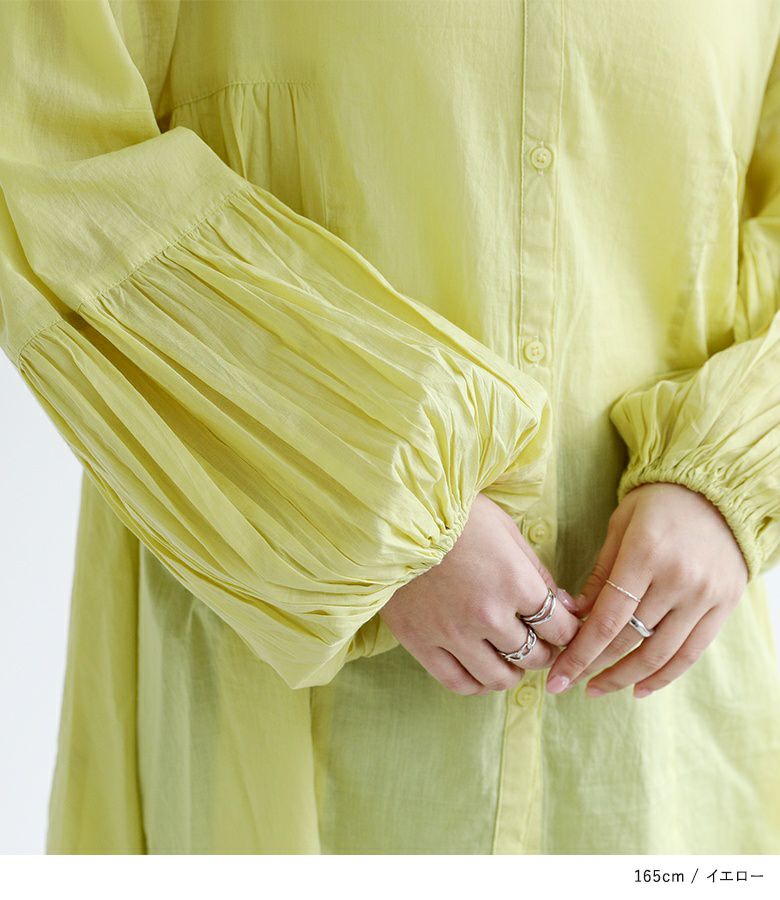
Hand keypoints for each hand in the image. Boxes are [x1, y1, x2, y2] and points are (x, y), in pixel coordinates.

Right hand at [380, 492, 581, 694]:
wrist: (397, 513)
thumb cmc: (457, 515)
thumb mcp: (506, 531)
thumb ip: (538, 573)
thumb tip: (567, 607)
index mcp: (514, 582)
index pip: (560, 628)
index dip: (568, 631)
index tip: (562, 627)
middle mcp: (487, 614)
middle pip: (534, 655)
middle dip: (544, 651)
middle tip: (539, 643)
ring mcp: (452, 633)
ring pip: (498, 677)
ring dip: (513, 672)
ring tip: (510, 659)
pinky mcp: (420, 642)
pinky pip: (458, 682)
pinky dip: (477, 684)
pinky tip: (481, 672)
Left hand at [546, 482, 749, 698]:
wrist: (717, 493)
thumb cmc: (657, 505)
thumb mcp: (620, 527)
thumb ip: (600, 573)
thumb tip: (573, 615)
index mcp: (645, 554)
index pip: (608, 618)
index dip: (580, 653)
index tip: (556, 677)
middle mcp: (678, 579)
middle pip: (630, 639)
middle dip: (593, 667)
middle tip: (566, 683)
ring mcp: (704, 596)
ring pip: (660, 654)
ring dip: (625, 678)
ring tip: (597, 688)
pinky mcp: (723, 606)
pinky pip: (691, 653)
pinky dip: (664, 676)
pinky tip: (639, 688)